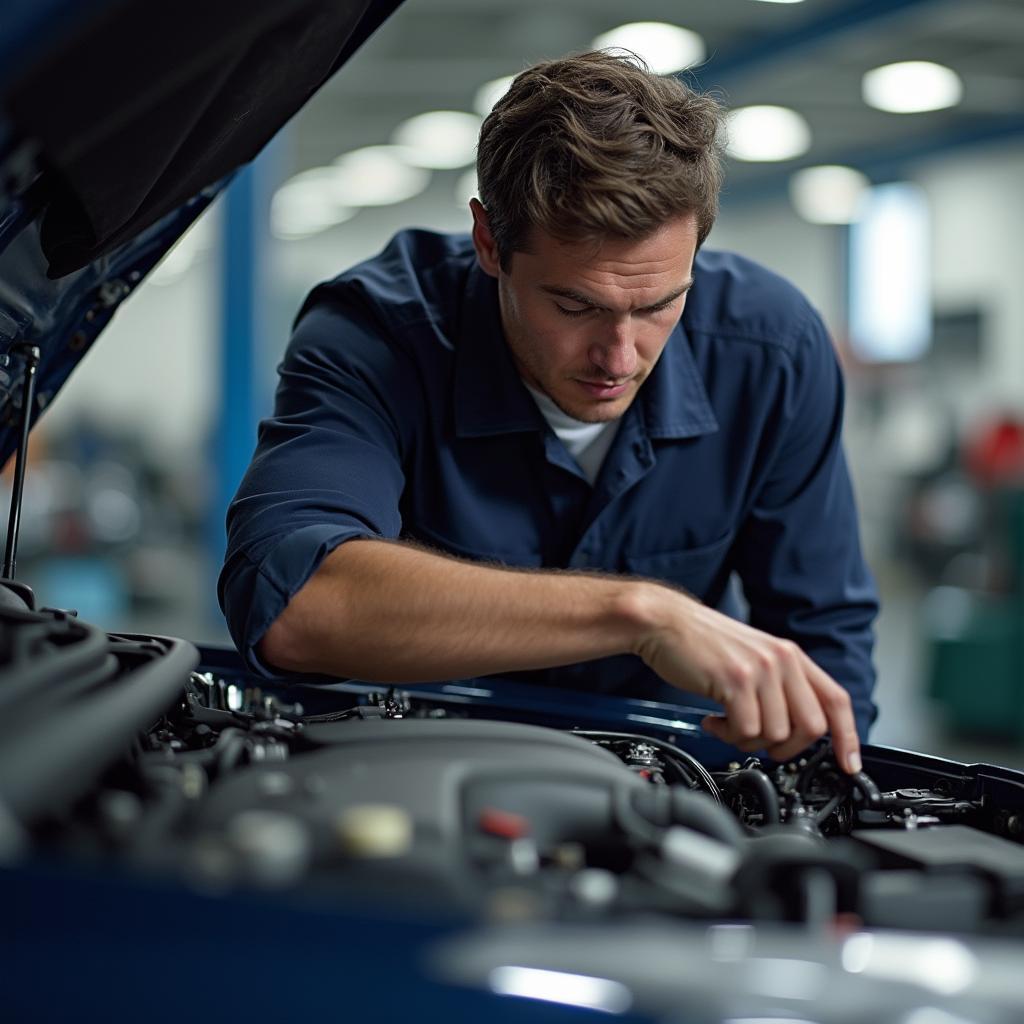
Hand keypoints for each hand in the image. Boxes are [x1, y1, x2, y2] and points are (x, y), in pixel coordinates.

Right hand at [634, 589, 861, 773]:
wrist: (663, 622)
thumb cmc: (701, 643)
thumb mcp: (753, 657)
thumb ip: (779, 685)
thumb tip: (794, 729)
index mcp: (791, 656)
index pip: (835, 700)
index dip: (847, 737)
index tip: (848, 764)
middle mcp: (782, 660)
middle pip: (811, 727)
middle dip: (786, 748)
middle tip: (759, 743)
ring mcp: (760, 670)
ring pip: (776, 734)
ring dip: (747, 741)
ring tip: (726, 724)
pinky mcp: (735, 680)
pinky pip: (746, 731)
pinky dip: (727, 735)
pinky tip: (712, 719)